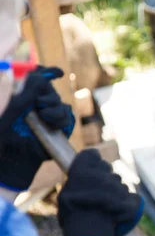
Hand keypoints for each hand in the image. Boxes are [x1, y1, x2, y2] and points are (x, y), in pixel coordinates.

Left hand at [0, 66, 74, 190]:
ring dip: (54, 109)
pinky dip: (62, 119)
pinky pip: (66, 117)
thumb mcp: (11, 109)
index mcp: (18, 99)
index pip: (34, 80)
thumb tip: (38, 74)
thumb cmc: (2, 135)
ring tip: (44, 119)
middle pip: (50, 90)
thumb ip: (25, 91)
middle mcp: (31, 107)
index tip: (56, 73)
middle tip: (39, 105)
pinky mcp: (55, 131)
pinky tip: (53, 126)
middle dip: (48, 95)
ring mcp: (44, 120)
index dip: (45, 73)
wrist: (9, 163)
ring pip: (60, 104)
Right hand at [58, 149, 143, 235]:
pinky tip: (118, 210)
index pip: (92, 154)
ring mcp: (119, 184)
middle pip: (107, 169)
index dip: (92, 162)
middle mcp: (103, 173)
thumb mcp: (65, 195)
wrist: (89, 232)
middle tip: (98, 192)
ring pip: (119, 183)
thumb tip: (81, 180)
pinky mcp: (130, 196)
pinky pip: (130, 195)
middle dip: (104, 177)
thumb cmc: (72, 214)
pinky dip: (126, 202)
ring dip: (115, 190)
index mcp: (84, 169)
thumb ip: (77, 182)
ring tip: (107, 205)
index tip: (90, 170)